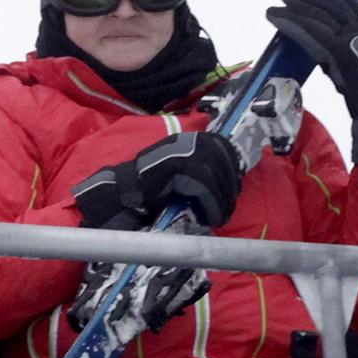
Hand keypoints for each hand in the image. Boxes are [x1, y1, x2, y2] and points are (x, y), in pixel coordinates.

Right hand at [73, 128, 243, 232]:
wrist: (123, 194)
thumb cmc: (152, 191)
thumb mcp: (181, 178)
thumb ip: (201, 173)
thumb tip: (229, 184)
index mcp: (190, 140)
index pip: (223, 147)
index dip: (232, 169)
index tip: (234, 191)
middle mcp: (187, 140)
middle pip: (223, 158)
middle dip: (230, 185)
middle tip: (228, 208)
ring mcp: (181, 149)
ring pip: (215, 172)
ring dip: (222, 198)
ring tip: (219, 216)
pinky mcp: (176, 163)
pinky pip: (204, 182)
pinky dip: (211, 202)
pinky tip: (210, 216)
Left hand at [266, 0, 357, 168]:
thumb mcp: (350, 71)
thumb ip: (337, 58)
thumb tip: (322, 55)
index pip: (349, 6)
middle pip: (331, 6)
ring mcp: (350, 39)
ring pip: (320, 15)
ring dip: (297, 4)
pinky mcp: (339, 50)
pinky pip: (312, 30)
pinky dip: (292, 21)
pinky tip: (276, 16)